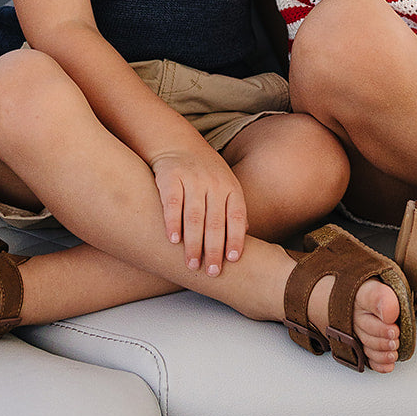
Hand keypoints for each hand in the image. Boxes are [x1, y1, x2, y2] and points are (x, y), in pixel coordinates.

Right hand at [150, 147, 247, 276]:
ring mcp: (192, 179)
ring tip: (192, 264)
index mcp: (231, 187)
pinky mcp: (171, 177)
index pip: (236, 216)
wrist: (178, 144)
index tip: (232, 260)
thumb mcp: (226, 185)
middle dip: (214, 249)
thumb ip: (233, 209)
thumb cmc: (205, 172)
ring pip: (195, 216)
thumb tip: (245, 234)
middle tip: (212, 272)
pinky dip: (173, 223)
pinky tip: (173, 240)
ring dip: (193, 243)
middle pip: (215, 221)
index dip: (236, 238)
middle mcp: (214, 183)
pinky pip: (172, 203)